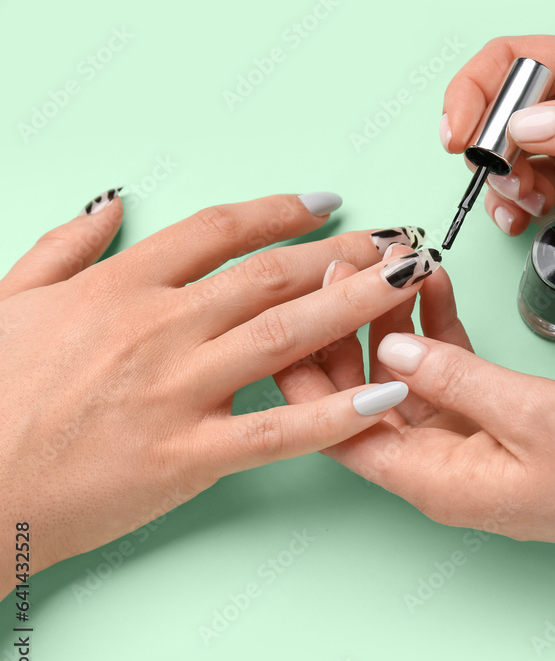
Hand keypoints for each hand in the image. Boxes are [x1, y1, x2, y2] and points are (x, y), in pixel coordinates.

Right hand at [0, 191, 437, 597]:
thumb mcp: (11, 298)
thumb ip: (66, 245)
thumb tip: (110, 205)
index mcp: (120, 286)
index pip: (217, 230)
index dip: (279, 210)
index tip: (324, 203)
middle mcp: (159, 327)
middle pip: (270, 275)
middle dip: (340, 254)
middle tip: (391, 243)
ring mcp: (177, 391)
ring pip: (286, 335)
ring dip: (356, 305)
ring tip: (409, 286)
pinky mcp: (188, 456)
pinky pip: (279, 431)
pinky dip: (338, 413)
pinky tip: (386, 393)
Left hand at [276, 247, 554, 570]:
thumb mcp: (531, 415)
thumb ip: (454, 379)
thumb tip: (390, 349)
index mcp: (431, 479)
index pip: (337, 429)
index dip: (304, 375)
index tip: (289, 315)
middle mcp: (434, 464)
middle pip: (361, 396)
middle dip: (344, 331)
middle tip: (341, 270)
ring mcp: (459, 441)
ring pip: (401, 374)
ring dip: (393, 320)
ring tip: (390, 262)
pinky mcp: (486, 420)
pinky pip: (445, 369)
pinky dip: (437, 326)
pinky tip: (434, 285)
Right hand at [441, 36, 554, 245]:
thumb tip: (526, 125)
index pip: (514, 59)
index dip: (475, 89)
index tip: (459, 133)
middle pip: (503, 108)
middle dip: (486, 143)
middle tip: (496, 174)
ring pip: (510, 153)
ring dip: (498, 179)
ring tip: (516, 202)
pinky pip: (530, 189)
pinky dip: (514, 204)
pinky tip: (524, 215)